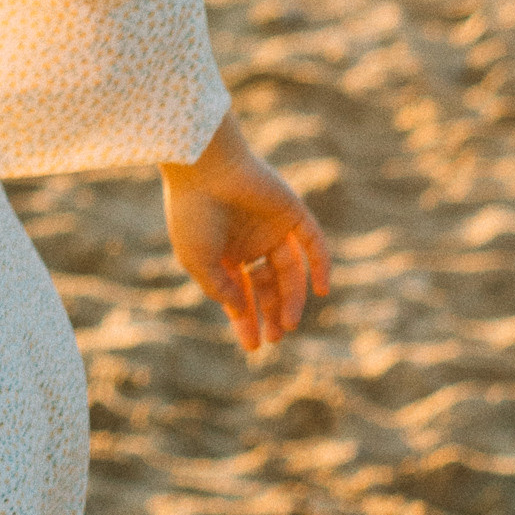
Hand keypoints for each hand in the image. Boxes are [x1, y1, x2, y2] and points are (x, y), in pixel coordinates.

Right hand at [162, 112, 331, 353]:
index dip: (245, 319)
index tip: (251, 347)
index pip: (241, 291)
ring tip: (287, 323)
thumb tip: (242, 310)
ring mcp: (272, 226)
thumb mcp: (198, 261)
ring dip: (292, 298)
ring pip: (290, 270)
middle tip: (274, 339)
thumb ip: (222, 289)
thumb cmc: (194, 213)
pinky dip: (320, 265)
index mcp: (224, 251)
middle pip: (268, 285)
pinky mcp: (292, 211)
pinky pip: (313, 243)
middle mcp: (250, 240)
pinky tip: (321, 291)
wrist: (205, 167)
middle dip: (270, 312)